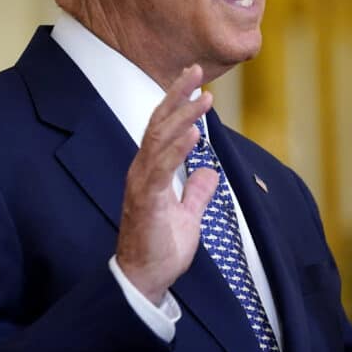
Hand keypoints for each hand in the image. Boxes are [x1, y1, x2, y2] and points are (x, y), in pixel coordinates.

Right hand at [116, 65, 219, 304]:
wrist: (145, 281)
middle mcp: (142, 170)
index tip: (195, 79)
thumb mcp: (188, 216)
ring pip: (160, 141)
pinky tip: (193, 134)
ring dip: (182, 117)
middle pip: (158, 123)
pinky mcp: (146, 202)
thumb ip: (196, 192)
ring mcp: (141, 184)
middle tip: (196, 70)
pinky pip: (160, 170)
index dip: (177, 101)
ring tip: (204, 98)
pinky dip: (176, 150)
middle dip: (177, 94)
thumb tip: (209, 172)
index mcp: (151, 170)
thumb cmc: (160, 248)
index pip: (163, 127)